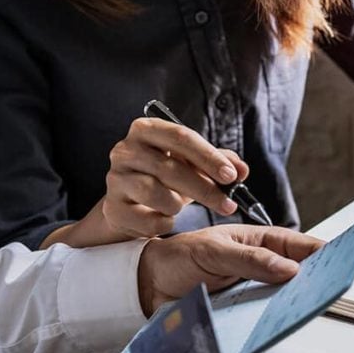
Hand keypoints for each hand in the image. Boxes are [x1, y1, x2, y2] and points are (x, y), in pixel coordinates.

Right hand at [42, 118, 249, 248]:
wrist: (130, 203)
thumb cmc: (165, 177)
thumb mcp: (191, 164)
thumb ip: (218, 163)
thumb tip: (242, 169)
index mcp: (146, 129)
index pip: (181, 136)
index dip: (209, 157)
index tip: (231, 176)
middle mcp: (125, 150)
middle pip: (170, 167)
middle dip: (205, 189)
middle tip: (229, 204)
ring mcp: (115, 178)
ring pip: (155, 192)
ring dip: (178, 205)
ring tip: (182, 207)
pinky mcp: (111, 207)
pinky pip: (145, 219)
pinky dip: (162, 223)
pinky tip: (166, 220)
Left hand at [137, 224, 323, 315]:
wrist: (147, 286)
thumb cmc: (179, 258)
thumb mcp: (213, 252)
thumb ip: (249, 260)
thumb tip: (290, 270)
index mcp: (259, 242)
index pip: (298, 245)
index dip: (322, 251)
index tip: (342, 260)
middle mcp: (261, 266)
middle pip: (298, 274)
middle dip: (315, 281)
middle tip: (331, 291)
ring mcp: (253, 291)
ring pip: (284, 298)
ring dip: (295, 304)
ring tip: (308, 311)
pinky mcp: (243, 313)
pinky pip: (264, 317)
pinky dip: (273, 322)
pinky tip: (278, 327)